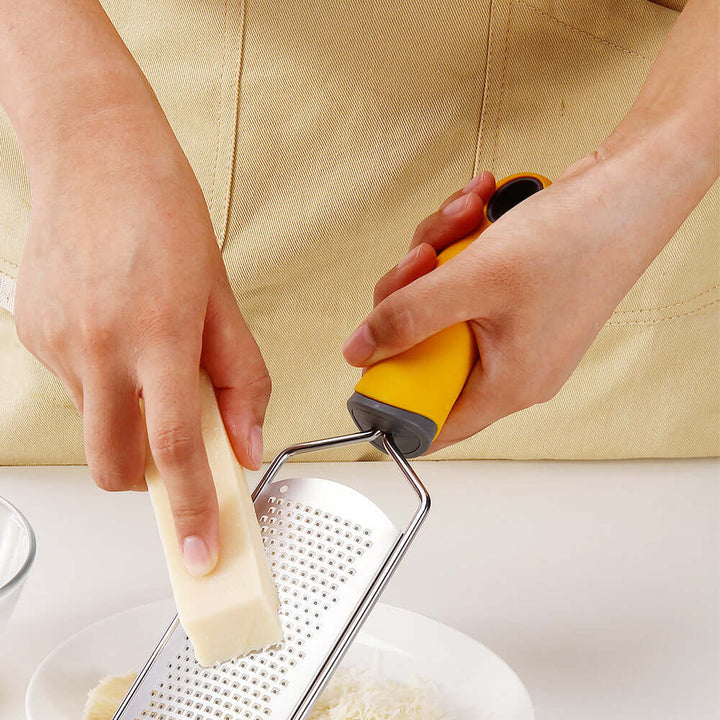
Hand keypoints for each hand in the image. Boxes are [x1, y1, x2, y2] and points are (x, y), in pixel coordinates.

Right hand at [14, 102, 269, 575]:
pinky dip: (102, 382)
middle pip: (118, 465)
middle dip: (148, 482)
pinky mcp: (33, 336)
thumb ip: (240, 377)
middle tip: (175, 454)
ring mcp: (59, 344)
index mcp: (159, 338)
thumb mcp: (221, 298)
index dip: (193, 510)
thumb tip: (246, 440)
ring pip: (94, 426)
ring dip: (125, 419)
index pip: (176, 451)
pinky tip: (117, 332)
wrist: (96, 157)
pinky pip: (73, 387)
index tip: (201, 551)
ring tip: (148, 358)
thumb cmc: (164, 215)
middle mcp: (100, 348)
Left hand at [343, 156, 681, 451]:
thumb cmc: (576, 238)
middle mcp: (511, 365)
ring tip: (465, 218)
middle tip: (425, 259)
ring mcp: (512, 330)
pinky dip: (459, 245)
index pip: (429, 421)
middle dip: (411, 294)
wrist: (631, 187)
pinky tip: (477, 210)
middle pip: (422, 351)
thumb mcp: (475, 279)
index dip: (391, 396)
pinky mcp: (512, 297)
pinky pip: (461, 282)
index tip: (370, 353)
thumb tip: (360, 350)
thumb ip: (408, 317)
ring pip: (436, 306)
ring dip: (436, 255)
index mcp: (507, 385)